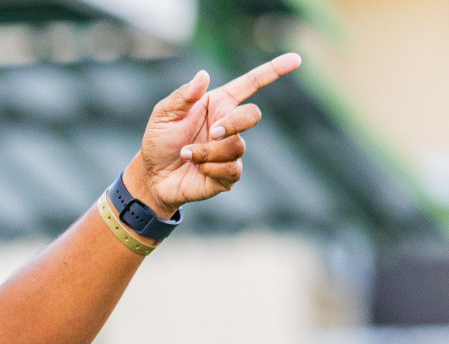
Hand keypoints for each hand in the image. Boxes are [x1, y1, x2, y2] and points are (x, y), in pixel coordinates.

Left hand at [125, 53, 302, 218]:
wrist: (153, 177)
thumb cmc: (158, 142)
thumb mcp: (163, 115)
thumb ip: (182, 96)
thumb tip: (203, 76)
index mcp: (218, 105)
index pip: (251, 84)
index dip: (274, 71)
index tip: (296, 60)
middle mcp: (229, 125)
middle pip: (253, 115)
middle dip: (234, 123)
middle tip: (214, 133)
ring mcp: (231, 150)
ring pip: (237, 146)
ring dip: (208, 151)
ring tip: (187, 155)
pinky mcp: (228, 174)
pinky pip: (232, 168)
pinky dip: (210, 168)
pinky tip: (196, 168)